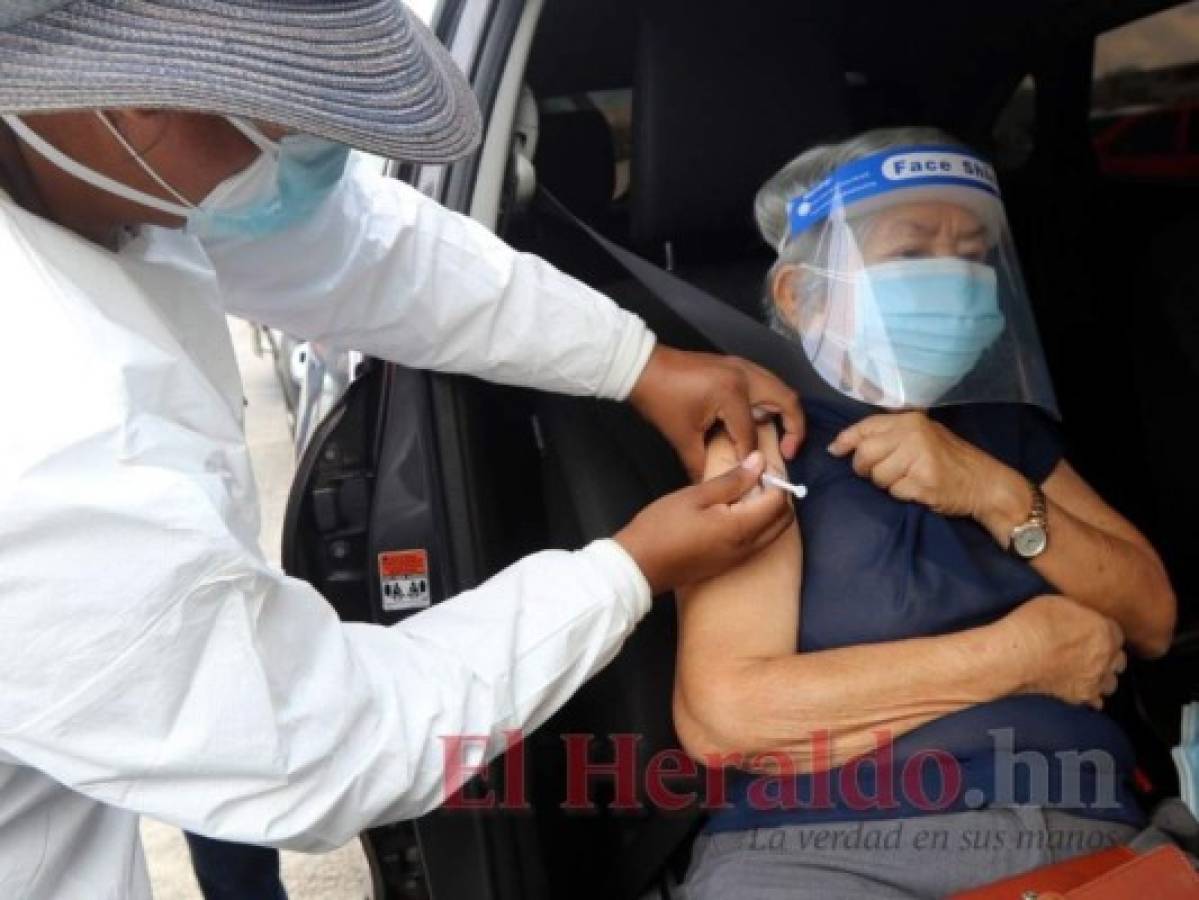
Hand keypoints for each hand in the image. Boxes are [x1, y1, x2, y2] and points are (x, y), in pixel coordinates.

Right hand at [615, 451, 793, 594]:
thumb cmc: (662, 527)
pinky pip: (758, 543)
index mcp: (740, 528)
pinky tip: (734, 512)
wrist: (638, 567)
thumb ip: (732, 480)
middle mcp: (747, 548)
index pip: (778, 502)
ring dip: (768, 512)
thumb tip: (759, 462)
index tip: (757, 466)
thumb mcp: (695, 496)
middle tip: (755, 478)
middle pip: (783, 521)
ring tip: (743, 492)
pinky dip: (757, 525)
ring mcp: (739, 560)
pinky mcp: (730, 565)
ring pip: (772, 533)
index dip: (774, 480)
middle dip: (778, 497)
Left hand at [629, 346, 802, 480]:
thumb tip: (709, 484)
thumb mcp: (681, 436)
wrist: (642, 367)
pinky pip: (764, 382)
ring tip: (779, 437)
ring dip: (784, 411)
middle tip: (789, 451)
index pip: (751, 434)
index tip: (752, 475)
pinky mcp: (735, 364)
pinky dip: (770, 400)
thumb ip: (700, 463)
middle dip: (795, 428)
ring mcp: (741, 366)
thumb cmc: (660, 399)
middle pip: (787, 400)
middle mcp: (744, 375)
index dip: (751, 458)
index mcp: (732, 393)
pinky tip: (760, 419)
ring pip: (779, 387)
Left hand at [828, 412, 1014, 521]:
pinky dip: (902, 495)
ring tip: (908, 480)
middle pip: (865, 454)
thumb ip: (887, 436)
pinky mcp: (924, 481)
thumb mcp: (922, 436)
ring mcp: (919, 457)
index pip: (865, 427)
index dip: (845, 440)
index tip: (835, 451)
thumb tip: (839, 445)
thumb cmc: (949, 460)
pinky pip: (895, 492)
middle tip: (881, 474)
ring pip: (877, 476)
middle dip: (865, 469)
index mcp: (910, 420)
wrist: (986, 483)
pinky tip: (919, 490)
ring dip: (887, 484)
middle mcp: (913, 434)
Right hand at [998, 595, 1126, 708]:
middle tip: (1090, 651)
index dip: (1103, 632)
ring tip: (1087, 672)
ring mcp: (1095, 679)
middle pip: (1119, 659)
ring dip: (1102, 676)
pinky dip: (1092, 697)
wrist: (1014, 656)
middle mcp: (1106, 657)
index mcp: (1103, 631)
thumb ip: (1079, 613)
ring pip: (1111, 682)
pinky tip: (1080, 689)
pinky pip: (1097, 702)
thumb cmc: (1031, 626)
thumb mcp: (1057, 602)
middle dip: (1108, 655)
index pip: (1116, 632)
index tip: (1091, 632)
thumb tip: (1082, 618)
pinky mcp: (1081, 696)